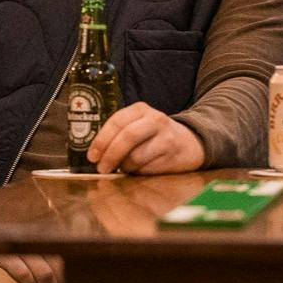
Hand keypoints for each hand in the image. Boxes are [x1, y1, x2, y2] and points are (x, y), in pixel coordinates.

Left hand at [90, 104, 206, 173]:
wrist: (190, 142)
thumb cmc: (155, 135)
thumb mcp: (138, 124)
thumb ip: (119, 133)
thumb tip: (95, 154)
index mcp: (141, 109)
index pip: (117, 122)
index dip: (101, 140)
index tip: (92, 156)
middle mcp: (155, 120)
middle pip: (127, 137)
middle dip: (110, 155)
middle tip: (101, 168)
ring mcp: (166, 138)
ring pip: (136, 156)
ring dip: (124, 166)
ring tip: (122, 168)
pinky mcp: (172, 156)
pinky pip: (147, 169)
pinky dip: (138, 172)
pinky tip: (138, 170)